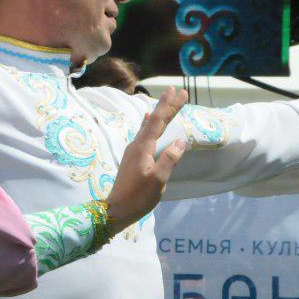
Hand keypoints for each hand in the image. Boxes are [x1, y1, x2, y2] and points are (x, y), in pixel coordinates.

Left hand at [106, 87, 189, 230]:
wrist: (117, 209)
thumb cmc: (138, 196)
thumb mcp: (158, 180)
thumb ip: (169, 159)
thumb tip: (180, 141)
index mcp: (143, 147)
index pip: (158, 121)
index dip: (170, 106)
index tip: (181, 93)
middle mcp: (136, 144)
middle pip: (153, 119)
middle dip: (166, 104)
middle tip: (177, 89)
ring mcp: (133, 149)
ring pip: (148, 124)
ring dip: (158, 111)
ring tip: (166, 98)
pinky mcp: (133, 156)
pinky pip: (143, 132)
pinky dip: (148, 122)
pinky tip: (146, 118)